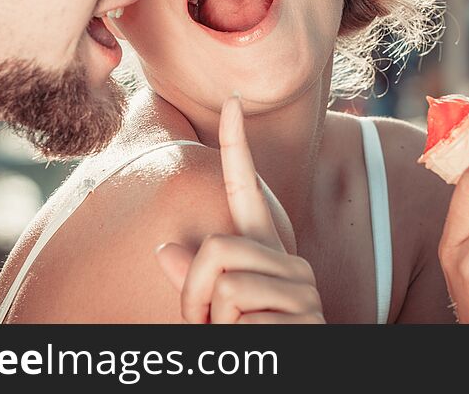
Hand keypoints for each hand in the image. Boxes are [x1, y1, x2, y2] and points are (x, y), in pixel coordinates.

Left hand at [154, 95, 324, 323]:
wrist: (286, 376)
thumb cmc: (244, 341)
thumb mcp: (210, 313)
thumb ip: (191, 282)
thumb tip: (164, 251)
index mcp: (264, 251)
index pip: (247, 191)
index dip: (237, 146)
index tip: (232, 101)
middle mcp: (288, 261)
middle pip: (217, 247)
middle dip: (193, 293)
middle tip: (203, 323)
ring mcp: (301, 286)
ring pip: (225, 282)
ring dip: (210, 319)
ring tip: (233, 336)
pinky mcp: (305, 313)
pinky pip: (240, 311)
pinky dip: (231, 336)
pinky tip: (257, 344)